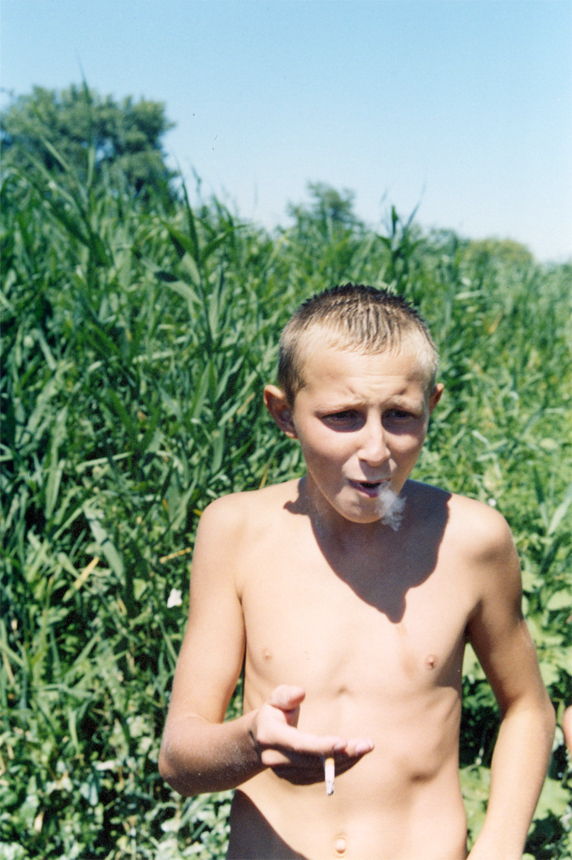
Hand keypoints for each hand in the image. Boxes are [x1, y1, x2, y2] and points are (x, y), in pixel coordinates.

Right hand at [251, 685, 373, 784]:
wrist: (258, 740)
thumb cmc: (273, 713)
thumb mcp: (275, 699)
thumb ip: (286, 694)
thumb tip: (300, 693)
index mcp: (269, 735)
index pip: (298, 744)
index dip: (321, 746)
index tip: (343, 742)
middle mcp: (275, 758)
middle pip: (313, 760)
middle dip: (342, 753)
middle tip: (367, 745)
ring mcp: (284, 773)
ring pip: (319, 771)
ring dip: (345, 761)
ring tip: (366, 747)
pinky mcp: (295, 780)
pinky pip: (320, 776)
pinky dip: (340, 767)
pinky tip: (355, 755)